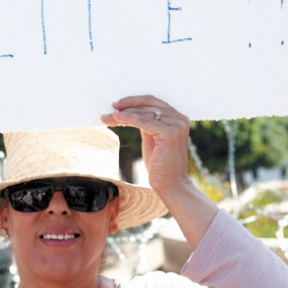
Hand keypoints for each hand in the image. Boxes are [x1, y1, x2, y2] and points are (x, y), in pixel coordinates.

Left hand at [102, 95, 218, 247]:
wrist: (171, 185)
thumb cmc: (161, 165)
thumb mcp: (151, 139)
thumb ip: (146, 124)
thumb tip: (127, 112)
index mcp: (177, 118)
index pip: (153, 102)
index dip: (133, 101)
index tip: (116, 105)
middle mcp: (180, 119)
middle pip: (148, 105)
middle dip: (126, 107)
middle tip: (109, 109)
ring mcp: (176, 125)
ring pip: (144, 112)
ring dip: (124, 113)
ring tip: (108, 117)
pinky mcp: (170, 133)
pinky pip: (144, 121)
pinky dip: (128, 118)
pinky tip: (116, 118)